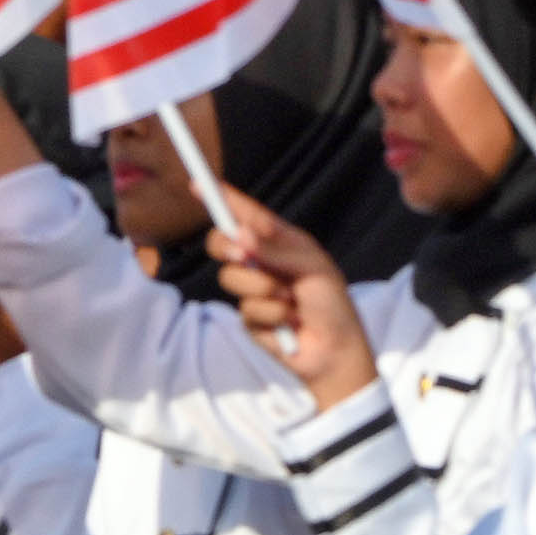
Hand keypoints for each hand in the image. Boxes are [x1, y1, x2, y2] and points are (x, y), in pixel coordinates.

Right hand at [209, 194, 379, 406]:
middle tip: (241, 254)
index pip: (247, 214)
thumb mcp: (312, 267)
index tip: (199, 184)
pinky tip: (289, 324)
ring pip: (231, 278)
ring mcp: (253, 291)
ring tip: (291, 300)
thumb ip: (275, 250)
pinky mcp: (250, 320)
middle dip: (227, 246)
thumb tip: (241, 234)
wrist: (336, 350)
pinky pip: (246, 310)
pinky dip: (272, 315)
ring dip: (263, 289)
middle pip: (223, 243)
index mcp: (279, 241)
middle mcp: (261, 262)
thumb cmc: (332, 302)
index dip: (223, 198)